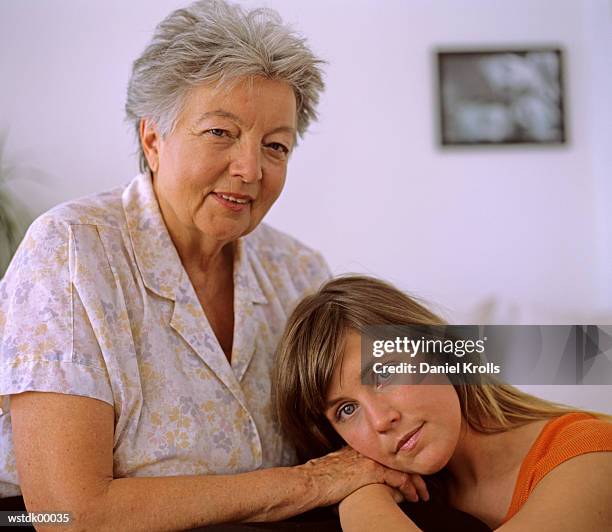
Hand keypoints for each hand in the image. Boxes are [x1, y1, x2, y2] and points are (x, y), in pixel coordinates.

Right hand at [297, 447, 428, 506]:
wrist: (312, 482)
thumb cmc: (320, 481)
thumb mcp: (339, 472)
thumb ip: (353, 473)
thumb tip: (363, 484)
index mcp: (360, 450)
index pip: (387, 456)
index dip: (401, 466)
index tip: (410, 477)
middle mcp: (368, 452)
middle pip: (398, 460)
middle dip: (414, 474)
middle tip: (423, 486)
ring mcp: (370, 459)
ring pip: (402, 469)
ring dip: (416, 483)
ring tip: (423, 494)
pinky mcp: (372, 471)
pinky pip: (399, 479)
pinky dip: (409, 489)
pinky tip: (414, 497)